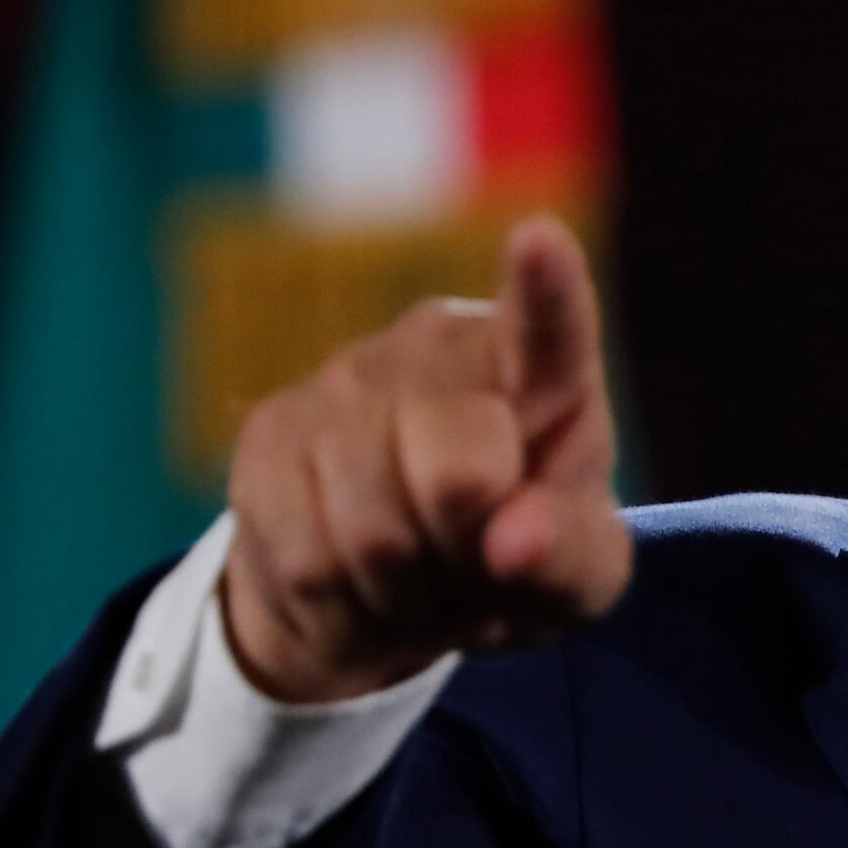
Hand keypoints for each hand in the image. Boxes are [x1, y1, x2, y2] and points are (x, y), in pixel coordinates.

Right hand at [220, 216, 631, 702]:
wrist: (399, 590)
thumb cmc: (517, 560)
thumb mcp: (578, 576)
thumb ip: (569, 555)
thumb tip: (512, 540)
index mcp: (541, 371)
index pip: (550, 325)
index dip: (546, 287)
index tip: (541, 238)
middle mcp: (438, 349)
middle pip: (457, 479)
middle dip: (470, 560)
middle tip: (479, 573)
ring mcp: (344, 380)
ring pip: (372, 533)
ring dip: (409, 595)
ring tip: (424, 580)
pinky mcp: (270, 433)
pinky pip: (308, 561)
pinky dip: (347, 609)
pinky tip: (362, 586)